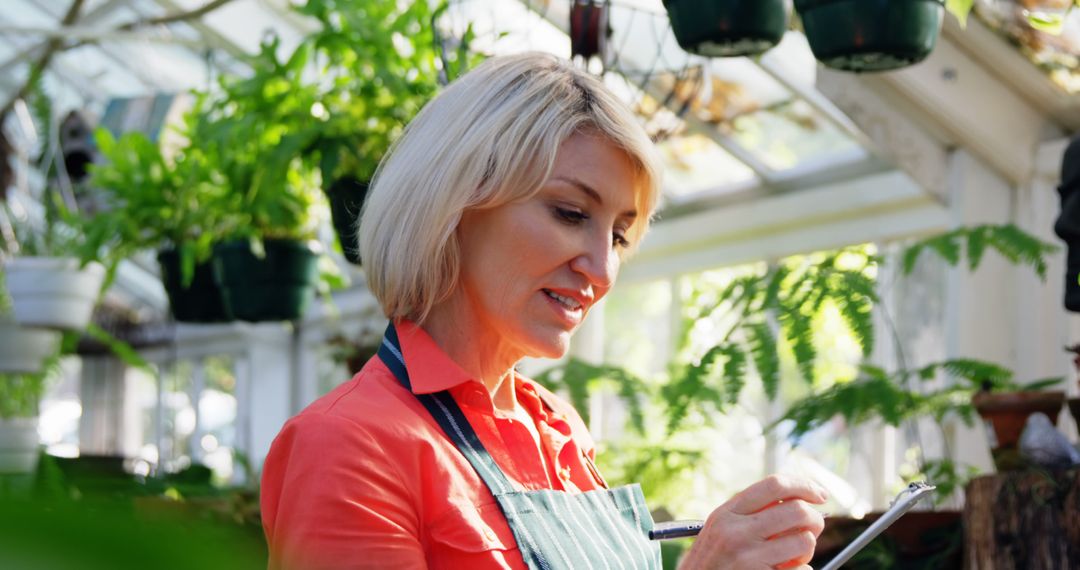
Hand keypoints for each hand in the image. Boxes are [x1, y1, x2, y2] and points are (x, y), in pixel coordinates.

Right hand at [678, 474, 827, 569]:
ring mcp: (748, 557)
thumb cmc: (711, 564)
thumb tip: (798, 500)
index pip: (774, 485)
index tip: (820, 494)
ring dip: (807, 550)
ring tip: (793, 556)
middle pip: (797, 510)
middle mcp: (736, 531)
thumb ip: (750, 513)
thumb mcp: (720, 530)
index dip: (804, 486)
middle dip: (815, 519)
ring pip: (805, 540)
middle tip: (813, 528)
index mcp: (727, 513)